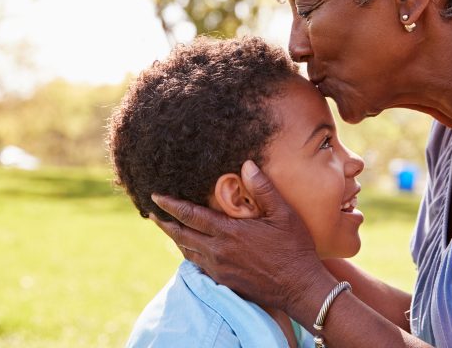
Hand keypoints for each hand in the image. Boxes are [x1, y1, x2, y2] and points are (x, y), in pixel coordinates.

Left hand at [151, 160, 326, 311]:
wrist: (300, 287)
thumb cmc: (294, 247)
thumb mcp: (283, 213)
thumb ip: (263, 189)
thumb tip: (246, 164)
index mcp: (229, 233)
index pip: (191, 215)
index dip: (171, 205)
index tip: (156, 196)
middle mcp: (218, 252)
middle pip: (181, 236)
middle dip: (165, 224)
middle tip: (152, 214)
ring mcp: (219, 269)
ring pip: (188, 252)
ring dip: (175, 239)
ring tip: (168, 229)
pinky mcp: (224, 282)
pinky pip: (199, 265)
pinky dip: (189, 254)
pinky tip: (190, 250)